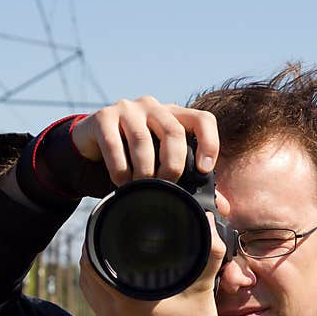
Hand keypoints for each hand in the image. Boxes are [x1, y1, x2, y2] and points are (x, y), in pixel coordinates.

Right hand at [71, 96, 219, 185]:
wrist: (92, 146)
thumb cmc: (136, 157)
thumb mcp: (164, 165)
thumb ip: (192, 182)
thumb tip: (224, 208)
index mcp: (175, 115)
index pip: (203, 119)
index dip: (210, 143)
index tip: (205, 170)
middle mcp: (153, 106)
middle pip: (173, 131)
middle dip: (173, 164)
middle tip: (167, 185)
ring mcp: (127, 108)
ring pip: (143, 140)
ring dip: (144, 171)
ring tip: (142, 188)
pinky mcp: (102, 117)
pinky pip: (115, 145)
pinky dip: (120, 169)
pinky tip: (122, 182)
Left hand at [79, 210, 229, 315]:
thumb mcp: (202, 290)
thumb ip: (208, 254)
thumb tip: (208, 222)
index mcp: (127, 300)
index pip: (92, 263)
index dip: (93, 242)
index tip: (101, 228)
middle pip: (87, 277)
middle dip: (92, 256)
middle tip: (104, 240)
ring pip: (90, 295)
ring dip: (95, 278)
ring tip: (107, 261)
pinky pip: (99, 312)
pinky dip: (103, 298)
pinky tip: (116, 291)